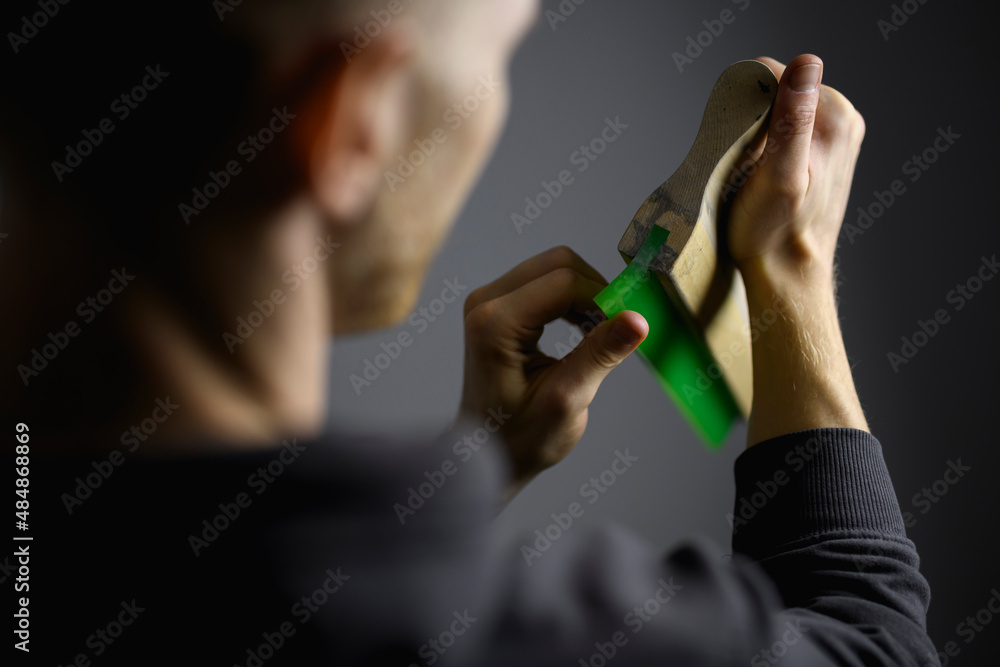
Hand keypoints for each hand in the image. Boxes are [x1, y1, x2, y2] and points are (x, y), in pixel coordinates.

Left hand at [459, 246, 647, 492]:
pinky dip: (571, 299)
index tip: (629, 328)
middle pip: (559, 264)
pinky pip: (544, 281)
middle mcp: (486, 302)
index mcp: (495, 324)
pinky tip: (583, 330)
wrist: (485, 452)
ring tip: (599, 335)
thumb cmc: (520, 437)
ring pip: (554, 268)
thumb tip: (638, 319)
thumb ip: (600, 354)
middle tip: (616, 330)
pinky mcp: (497, 304)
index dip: (604, 298)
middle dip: (596, 291)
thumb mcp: (567, 400)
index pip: (565, 283)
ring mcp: (488, 300)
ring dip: (585, 294)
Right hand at [728, 54, 865, 284]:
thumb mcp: (780, 174)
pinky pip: (784, 129)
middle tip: (750, 166)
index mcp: (836, 116)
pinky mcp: (823, 150)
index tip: (745, 149)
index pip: (775, 75)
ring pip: (778, 111)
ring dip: (756, 135)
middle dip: (752, 121)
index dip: (745, 106)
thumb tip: (806, 64)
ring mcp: (835, 134)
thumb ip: (793, 119)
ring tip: (756, 173)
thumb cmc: (775, 233)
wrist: (787, 273)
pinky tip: (764, 175)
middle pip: (778, 91)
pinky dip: (765, 146)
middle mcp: (843, 119)